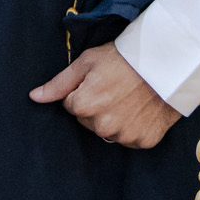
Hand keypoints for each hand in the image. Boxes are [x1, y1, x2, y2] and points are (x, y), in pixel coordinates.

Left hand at [31, 45, 180, 147]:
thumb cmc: (122, 58)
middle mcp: (102, 126)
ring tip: (128, 97)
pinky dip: (133, 127)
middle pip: (88, 121)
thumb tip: (34, 97)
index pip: (71, 106)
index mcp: (84, 106)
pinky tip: (140, 109)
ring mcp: (124, 135)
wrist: (165, 62)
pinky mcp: (144, 141)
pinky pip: (130, 138)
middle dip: (96, 107)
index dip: (83, 92)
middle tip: (114, 88)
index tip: (99, 81)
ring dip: (114, 119)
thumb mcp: (86, 62)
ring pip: (108, 131)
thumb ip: (59, 83)